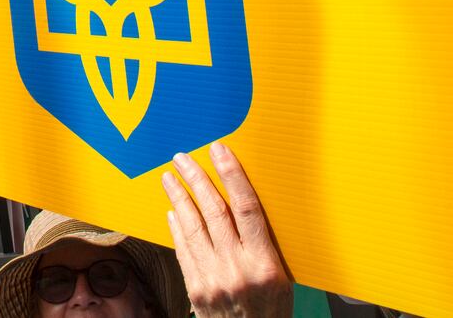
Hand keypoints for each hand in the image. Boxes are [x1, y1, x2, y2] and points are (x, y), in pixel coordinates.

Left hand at [163, 142, 292, 317]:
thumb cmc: (272, 311)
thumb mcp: (282, 278)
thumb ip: (263, 244)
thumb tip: (244, 204)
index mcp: (264, 265)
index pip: (247, 209)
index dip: (232, 176)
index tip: (220, 151)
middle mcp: (236, 270)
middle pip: (213, 212)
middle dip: (196, 180)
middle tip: (183, 158)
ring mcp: (213, 280)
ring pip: (192, 228)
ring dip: (179, 198)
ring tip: (170, 177)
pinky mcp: (195, 290)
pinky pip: (184, 251)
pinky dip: (177, 228)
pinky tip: (173, 211)